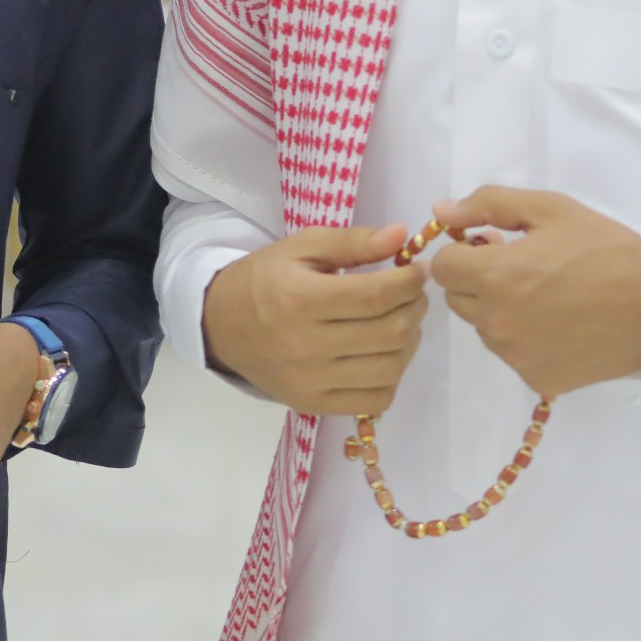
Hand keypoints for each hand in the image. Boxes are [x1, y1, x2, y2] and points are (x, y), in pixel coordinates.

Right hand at [200, 224, 427, 415]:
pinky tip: (382, 352)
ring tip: (401, 320)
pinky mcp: (314, 405)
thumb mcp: (302, 246)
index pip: (376, 297)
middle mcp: (306, 346)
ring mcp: (311, 382)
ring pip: (390, 368)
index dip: (410, 282)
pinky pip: (376, 399)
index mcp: (300, 299)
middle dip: (414, 307)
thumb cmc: (266, 278)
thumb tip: (402, 236)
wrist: (222, 324)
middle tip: (412, 293)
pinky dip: (391, 375)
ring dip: (410, 341)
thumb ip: (353, 241)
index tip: (418, 269)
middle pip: (390, 333)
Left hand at [430, 187, 640, 395]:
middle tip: (524, 267)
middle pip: (459, 299)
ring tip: (548, 295)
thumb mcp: (550, 209)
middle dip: (479, 280)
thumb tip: (439, 212)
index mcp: (494, 277)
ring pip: (484, 328)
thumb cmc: (604, 248)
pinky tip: (561, 324)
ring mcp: (516, 356)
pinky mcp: (537, 379)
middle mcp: (496, 322)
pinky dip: (527, 339)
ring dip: (500, 311)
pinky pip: (513, 354)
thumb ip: (487, 204)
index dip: (464, 253)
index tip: (495, 246)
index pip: (442, 268)